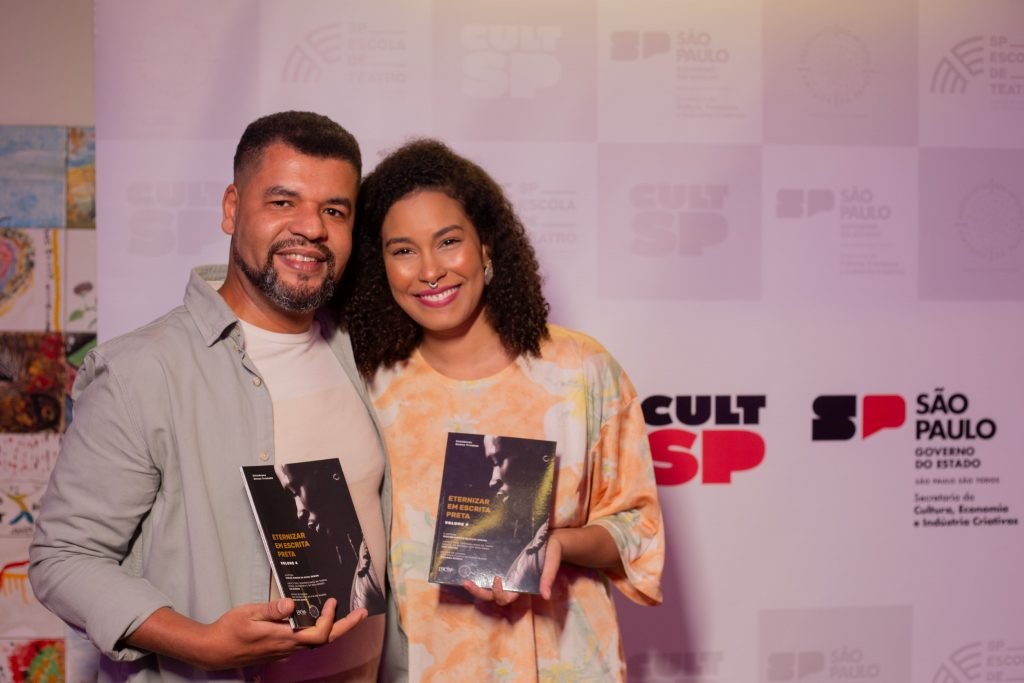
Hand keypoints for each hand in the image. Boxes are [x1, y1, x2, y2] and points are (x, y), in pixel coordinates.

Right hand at [201, 598, 367, 668]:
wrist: (213, 651)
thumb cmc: (229, 630)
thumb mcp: (249, 614)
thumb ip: (272, 609)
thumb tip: (292, 603)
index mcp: (283, 638)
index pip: (318, 634)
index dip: (329, 619)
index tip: (331, 600)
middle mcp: (288, 648)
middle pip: (324, 640)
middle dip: (345, 627)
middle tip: (361, 613)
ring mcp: (284, 651)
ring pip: (316, 642)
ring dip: (333, 629)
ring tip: (345, 613)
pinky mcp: (280, 650)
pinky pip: (305, 642)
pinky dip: (318, 630)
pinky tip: (318, 618)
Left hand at [463, 526, 563, 604]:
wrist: (551, 541)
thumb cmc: (552, 554)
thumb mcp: (551, 564)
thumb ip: (548, 578)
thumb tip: (546, 595)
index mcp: (521, 586)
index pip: (506, 598)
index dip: (499, 593)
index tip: (497, 578)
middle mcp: (512, 583)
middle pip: (492, 596)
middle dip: (479, 593)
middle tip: (467, 583)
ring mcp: (507, 575)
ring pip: (489, 587)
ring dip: (476, 587)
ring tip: (464, 580)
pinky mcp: (504, 565)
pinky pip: (490, 573)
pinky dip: (481, 574)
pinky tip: (471, 565)